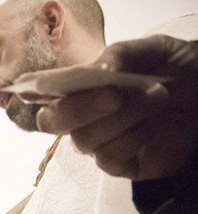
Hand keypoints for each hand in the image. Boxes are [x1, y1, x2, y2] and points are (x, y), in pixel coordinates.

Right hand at [36, 35, 197, 179]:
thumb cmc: (176, 68)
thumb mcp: (151, 49)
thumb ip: (121, 55)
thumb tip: (96, 71)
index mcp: (81, 86)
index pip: (43, 93)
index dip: (36, 92)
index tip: (48, 86)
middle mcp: (82, 116)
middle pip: (52, 121)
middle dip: (79, 109)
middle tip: (115, 96)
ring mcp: (99, 142)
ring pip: (84, 140)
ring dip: (122, 118)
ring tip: (158, 97)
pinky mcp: (121, 165)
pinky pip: (108, 159)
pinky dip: (131, 140)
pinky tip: (152, 127)